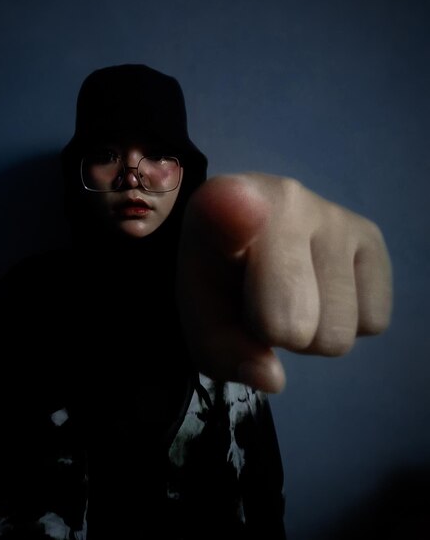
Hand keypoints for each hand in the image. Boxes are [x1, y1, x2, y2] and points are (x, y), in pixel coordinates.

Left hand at [177, 173, 392, 392]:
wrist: (250, 237)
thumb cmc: (221, 280)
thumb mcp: (202, 321)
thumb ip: (222, 350)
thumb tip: (272, 378)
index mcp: (217, 207)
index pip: (228, 208)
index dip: (232, 215)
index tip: (234, 205)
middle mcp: (284, 197)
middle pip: (294, 323)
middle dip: (276, 334)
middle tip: (261, 304)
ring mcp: (334, 213)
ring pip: (340, 332)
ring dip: (315, 332)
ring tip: (294, 295)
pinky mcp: (372, 236)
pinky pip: (373, 320)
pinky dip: (349, 321)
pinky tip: (323, 289)